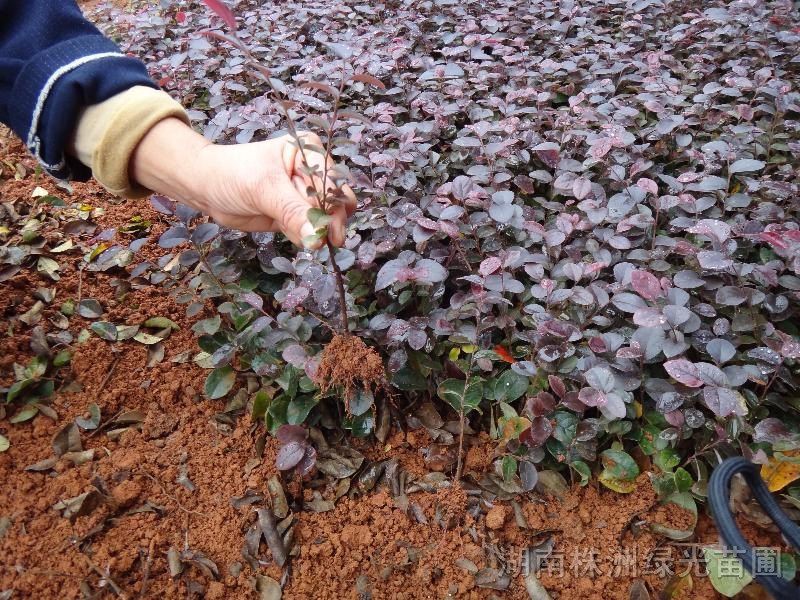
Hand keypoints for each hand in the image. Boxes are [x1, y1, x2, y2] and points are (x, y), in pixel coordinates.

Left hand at [130, 119, 355, 246]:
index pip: (332, 182)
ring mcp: (304, 196)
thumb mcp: (265, 190)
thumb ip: (294, 213)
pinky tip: (282, 230)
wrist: (206, 187)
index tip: (332, 231)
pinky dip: (301, 236)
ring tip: (293, 230)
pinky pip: (309, 231)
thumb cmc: (232, 174)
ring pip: (326, 220)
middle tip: (329, 241)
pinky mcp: (295, 215)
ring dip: (315, 232)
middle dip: (331, 222)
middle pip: (337, 202)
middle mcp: (312, 172)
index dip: (334, 207)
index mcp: (310, 151)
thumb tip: (318, 239)